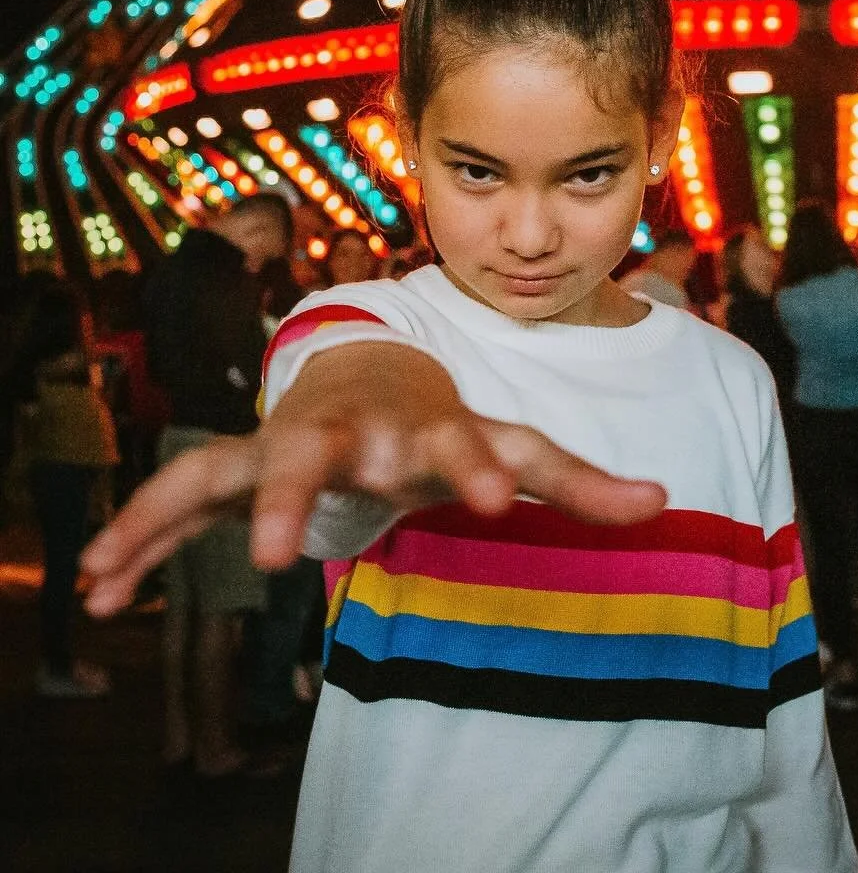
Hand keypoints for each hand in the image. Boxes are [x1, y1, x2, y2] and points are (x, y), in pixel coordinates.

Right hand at [81, 342, 666, 615]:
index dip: (475, 467)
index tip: (494, 499)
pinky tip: (98, 584)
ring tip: (157, 568)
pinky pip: (183, 493)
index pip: (458, 443)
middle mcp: (359, 429)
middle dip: (315, 486)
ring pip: (251, 465)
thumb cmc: (447, 423)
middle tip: (281, 544)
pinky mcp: (243, 458)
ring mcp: (295, 439)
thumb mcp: (514, 445)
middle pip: (338, 451)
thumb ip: (579, 479)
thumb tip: (665, 501)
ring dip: (224, 507)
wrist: (370, 366)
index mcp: (431, 427)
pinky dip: (140, 534)